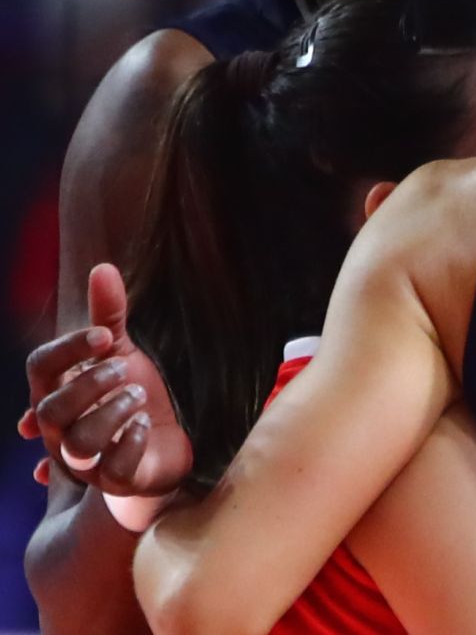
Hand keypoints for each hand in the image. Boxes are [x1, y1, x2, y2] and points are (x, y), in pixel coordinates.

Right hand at [21, 263, 191, 496]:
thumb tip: (102, 267)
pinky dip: (130, 444)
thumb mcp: (123, 353)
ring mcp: (86, 459)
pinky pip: (114, 469)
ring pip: (77, 443)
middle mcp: (61, 430)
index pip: (40, 367)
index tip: (107, 335)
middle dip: (88, 384)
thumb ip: (109, 316)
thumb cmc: (132, 397)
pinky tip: (145, 426)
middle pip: (50, 410)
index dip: (68, 349)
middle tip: (124, 369)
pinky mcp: (116, 481)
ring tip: (139, 398)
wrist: (164, 447)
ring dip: (110, 415)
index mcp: (58, 393)